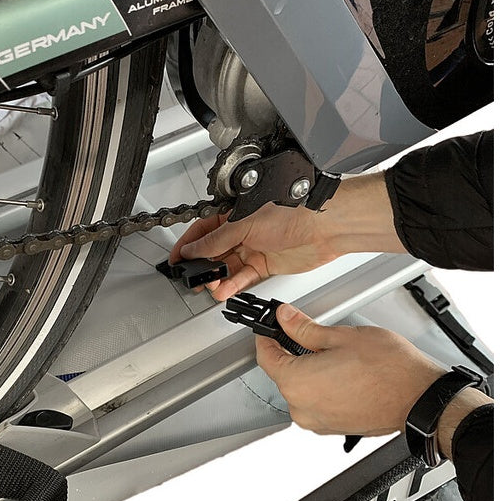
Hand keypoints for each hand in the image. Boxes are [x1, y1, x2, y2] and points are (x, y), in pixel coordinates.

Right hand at [169, 172, 405, 300]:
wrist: (325, 225)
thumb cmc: (294, 210)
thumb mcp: (245, 223)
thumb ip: (217, 240)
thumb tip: (194, 249)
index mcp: (234, 213)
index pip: (203, 230)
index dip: (188, 245)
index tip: (176, 259)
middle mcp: (243, 229)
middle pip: (214, 251)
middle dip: (202, 266)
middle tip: (192, 278)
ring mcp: (255, 247)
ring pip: (228, 267)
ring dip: (218, 278)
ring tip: (210, 287)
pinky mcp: (266, 264)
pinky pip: (244, 276)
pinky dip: (234, 284)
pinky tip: (225, 290)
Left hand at [256, 304, 444, 436]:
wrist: (419, 398)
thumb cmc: (389, 370)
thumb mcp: (341, 336)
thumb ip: (304, 328)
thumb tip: (286, 319)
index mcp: (297, 382)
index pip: (266, 357)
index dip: (267, 338)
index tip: (272, 328)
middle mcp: (302, 407)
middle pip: (283, 374)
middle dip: (292, 353)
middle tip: (310, 335)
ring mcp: (316, 421)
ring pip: (300, 389)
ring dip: (309, 371)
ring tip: (336, 356)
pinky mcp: (330, 428)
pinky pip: (315, 403)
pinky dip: (322, 388)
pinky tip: (342, 374)